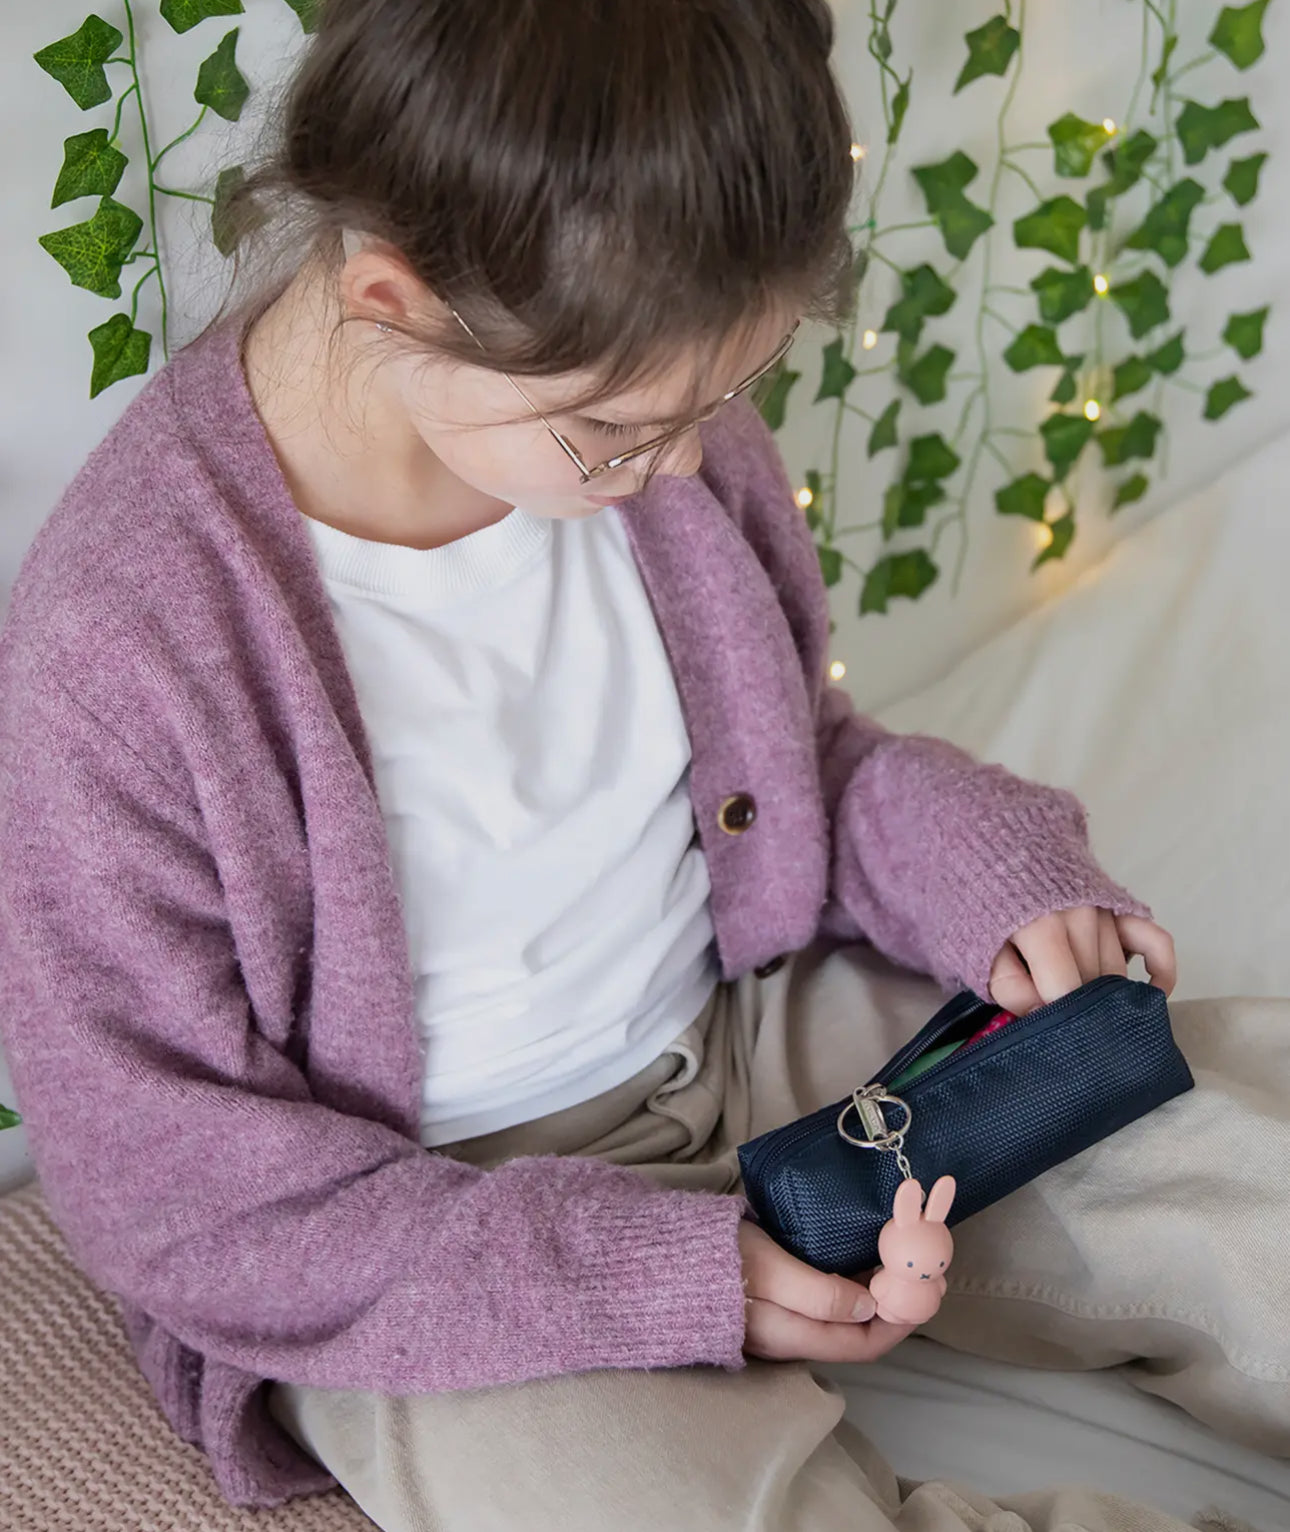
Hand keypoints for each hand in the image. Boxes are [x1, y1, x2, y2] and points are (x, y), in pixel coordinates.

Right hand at [738, 1220, 914, 1362]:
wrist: (669, 1252)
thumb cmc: (721, 1257)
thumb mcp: (770, 1271)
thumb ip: (818, 1295)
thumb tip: (869, 1307)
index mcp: (792, 1336)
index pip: (861, 1345)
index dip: (898, 1324)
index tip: (924, 1294)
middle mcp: (791, 1335)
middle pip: (855, 1332)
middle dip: (893, 1307)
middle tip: (918, 1272)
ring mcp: (781, 1317)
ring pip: (842, 1316)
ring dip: (874, 1293)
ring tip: (898, 1262)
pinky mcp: (774, 1296)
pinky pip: (825, 1299)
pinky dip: (852, 1283)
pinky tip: (859, 1258)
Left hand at [989, 907, 1176, 1015]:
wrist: (997, 845)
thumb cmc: (983, 903)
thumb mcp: (976, 947)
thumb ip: (1008, 985)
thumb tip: (1042, 1014)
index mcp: (1041, 925)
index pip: (1065, 992)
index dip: (1051, 1017)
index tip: (1038, 1026)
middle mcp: (1082, 916)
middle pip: (1092, 986)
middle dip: (1072, 1007)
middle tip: (1051, 1012)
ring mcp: (1107, 909)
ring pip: (1117, 973)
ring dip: (1099, 992)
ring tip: (1070, 992)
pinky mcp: (1122, 906)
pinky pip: (1156, 942)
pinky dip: (1161, 970)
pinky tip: (1153, 994)